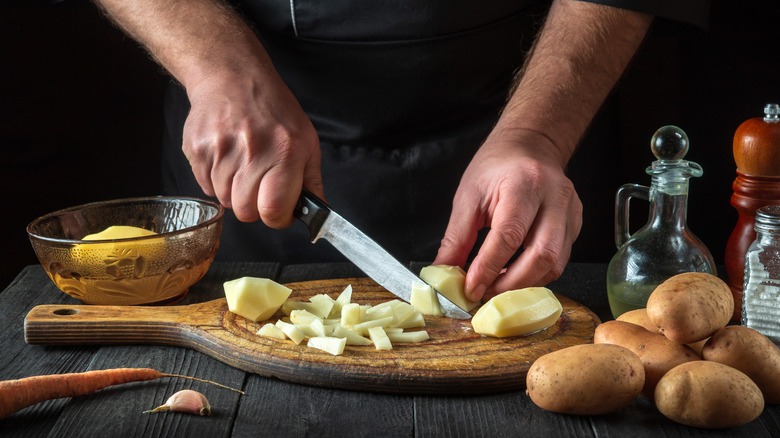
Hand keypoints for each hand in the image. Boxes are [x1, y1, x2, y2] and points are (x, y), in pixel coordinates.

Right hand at [182, 69, 322, 227]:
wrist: (232, 77)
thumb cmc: (274, 110)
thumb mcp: (306, 141)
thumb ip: (312, 182)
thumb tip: (317, 215)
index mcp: (285, 152)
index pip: (273, 210)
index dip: (277, 218)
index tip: (280, 211)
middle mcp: (252, 151)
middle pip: (246, 212)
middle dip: (255, 206)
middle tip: (260, 185)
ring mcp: (221, 150)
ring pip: (224, 201)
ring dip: (235, 192)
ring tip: (243, 164)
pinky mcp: (197, 149)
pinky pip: (206, 187)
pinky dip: (217, 181)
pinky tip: (227, 158)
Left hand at [434, 128, 581, 301]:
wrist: (530, 145)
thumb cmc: (497, 166)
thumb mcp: (468, 195)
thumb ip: (456, 237)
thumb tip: (444, 272)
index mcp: (523, 184)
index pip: (508, 235)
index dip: (488, 267)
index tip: (470, 288)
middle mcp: (554, 197)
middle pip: (541, 255)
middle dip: (511, 284)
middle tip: (484, 294)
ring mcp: (570, 211)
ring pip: (555, 263)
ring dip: (524, 284)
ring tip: (497, 288)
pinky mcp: (576, 224)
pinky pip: (560, 260)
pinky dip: (536, 276)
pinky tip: (514, 276)